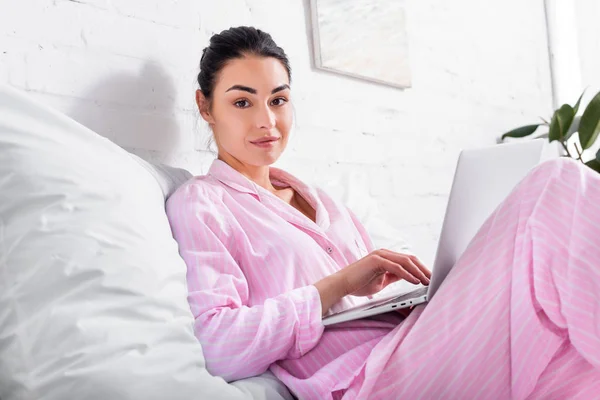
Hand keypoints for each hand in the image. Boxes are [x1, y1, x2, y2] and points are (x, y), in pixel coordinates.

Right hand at [314, 249, 430, 315]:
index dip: (421, 269)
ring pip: (405, 261)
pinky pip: (396, 267)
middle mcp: (384, 253)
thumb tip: (409, 278)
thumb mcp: (381, 281)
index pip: (408, 260)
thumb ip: (394, 276)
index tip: (430, 278)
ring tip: (427, 281)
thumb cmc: (359, 283)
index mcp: (386, 257)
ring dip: (418, 272)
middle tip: (434, 280)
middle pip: (410, 259)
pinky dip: (407, 274)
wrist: (342, 284)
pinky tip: (415, 281)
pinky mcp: (376, 261)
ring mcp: (380, 255)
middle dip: (423, 269)